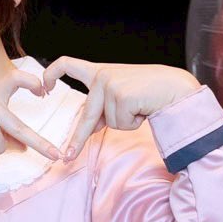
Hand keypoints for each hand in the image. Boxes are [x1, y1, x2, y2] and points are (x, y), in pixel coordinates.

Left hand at [43, 57, 201, 155]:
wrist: (178, 88)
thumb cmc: (152, 92)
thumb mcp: (123, 97)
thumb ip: (104, 108)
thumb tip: (87, 129)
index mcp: (100, 72)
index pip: (68, 64)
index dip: (50, 73)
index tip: (43, 87)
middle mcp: (102, 76)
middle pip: (86, 115)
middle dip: (77, 139)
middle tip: (67, 157)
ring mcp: (110, 85)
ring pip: (108, 122)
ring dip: (126, 122)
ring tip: (141, 107)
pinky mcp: (121, 96)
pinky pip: (120, 124)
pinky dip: (133, 123)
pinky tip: (145, 109)